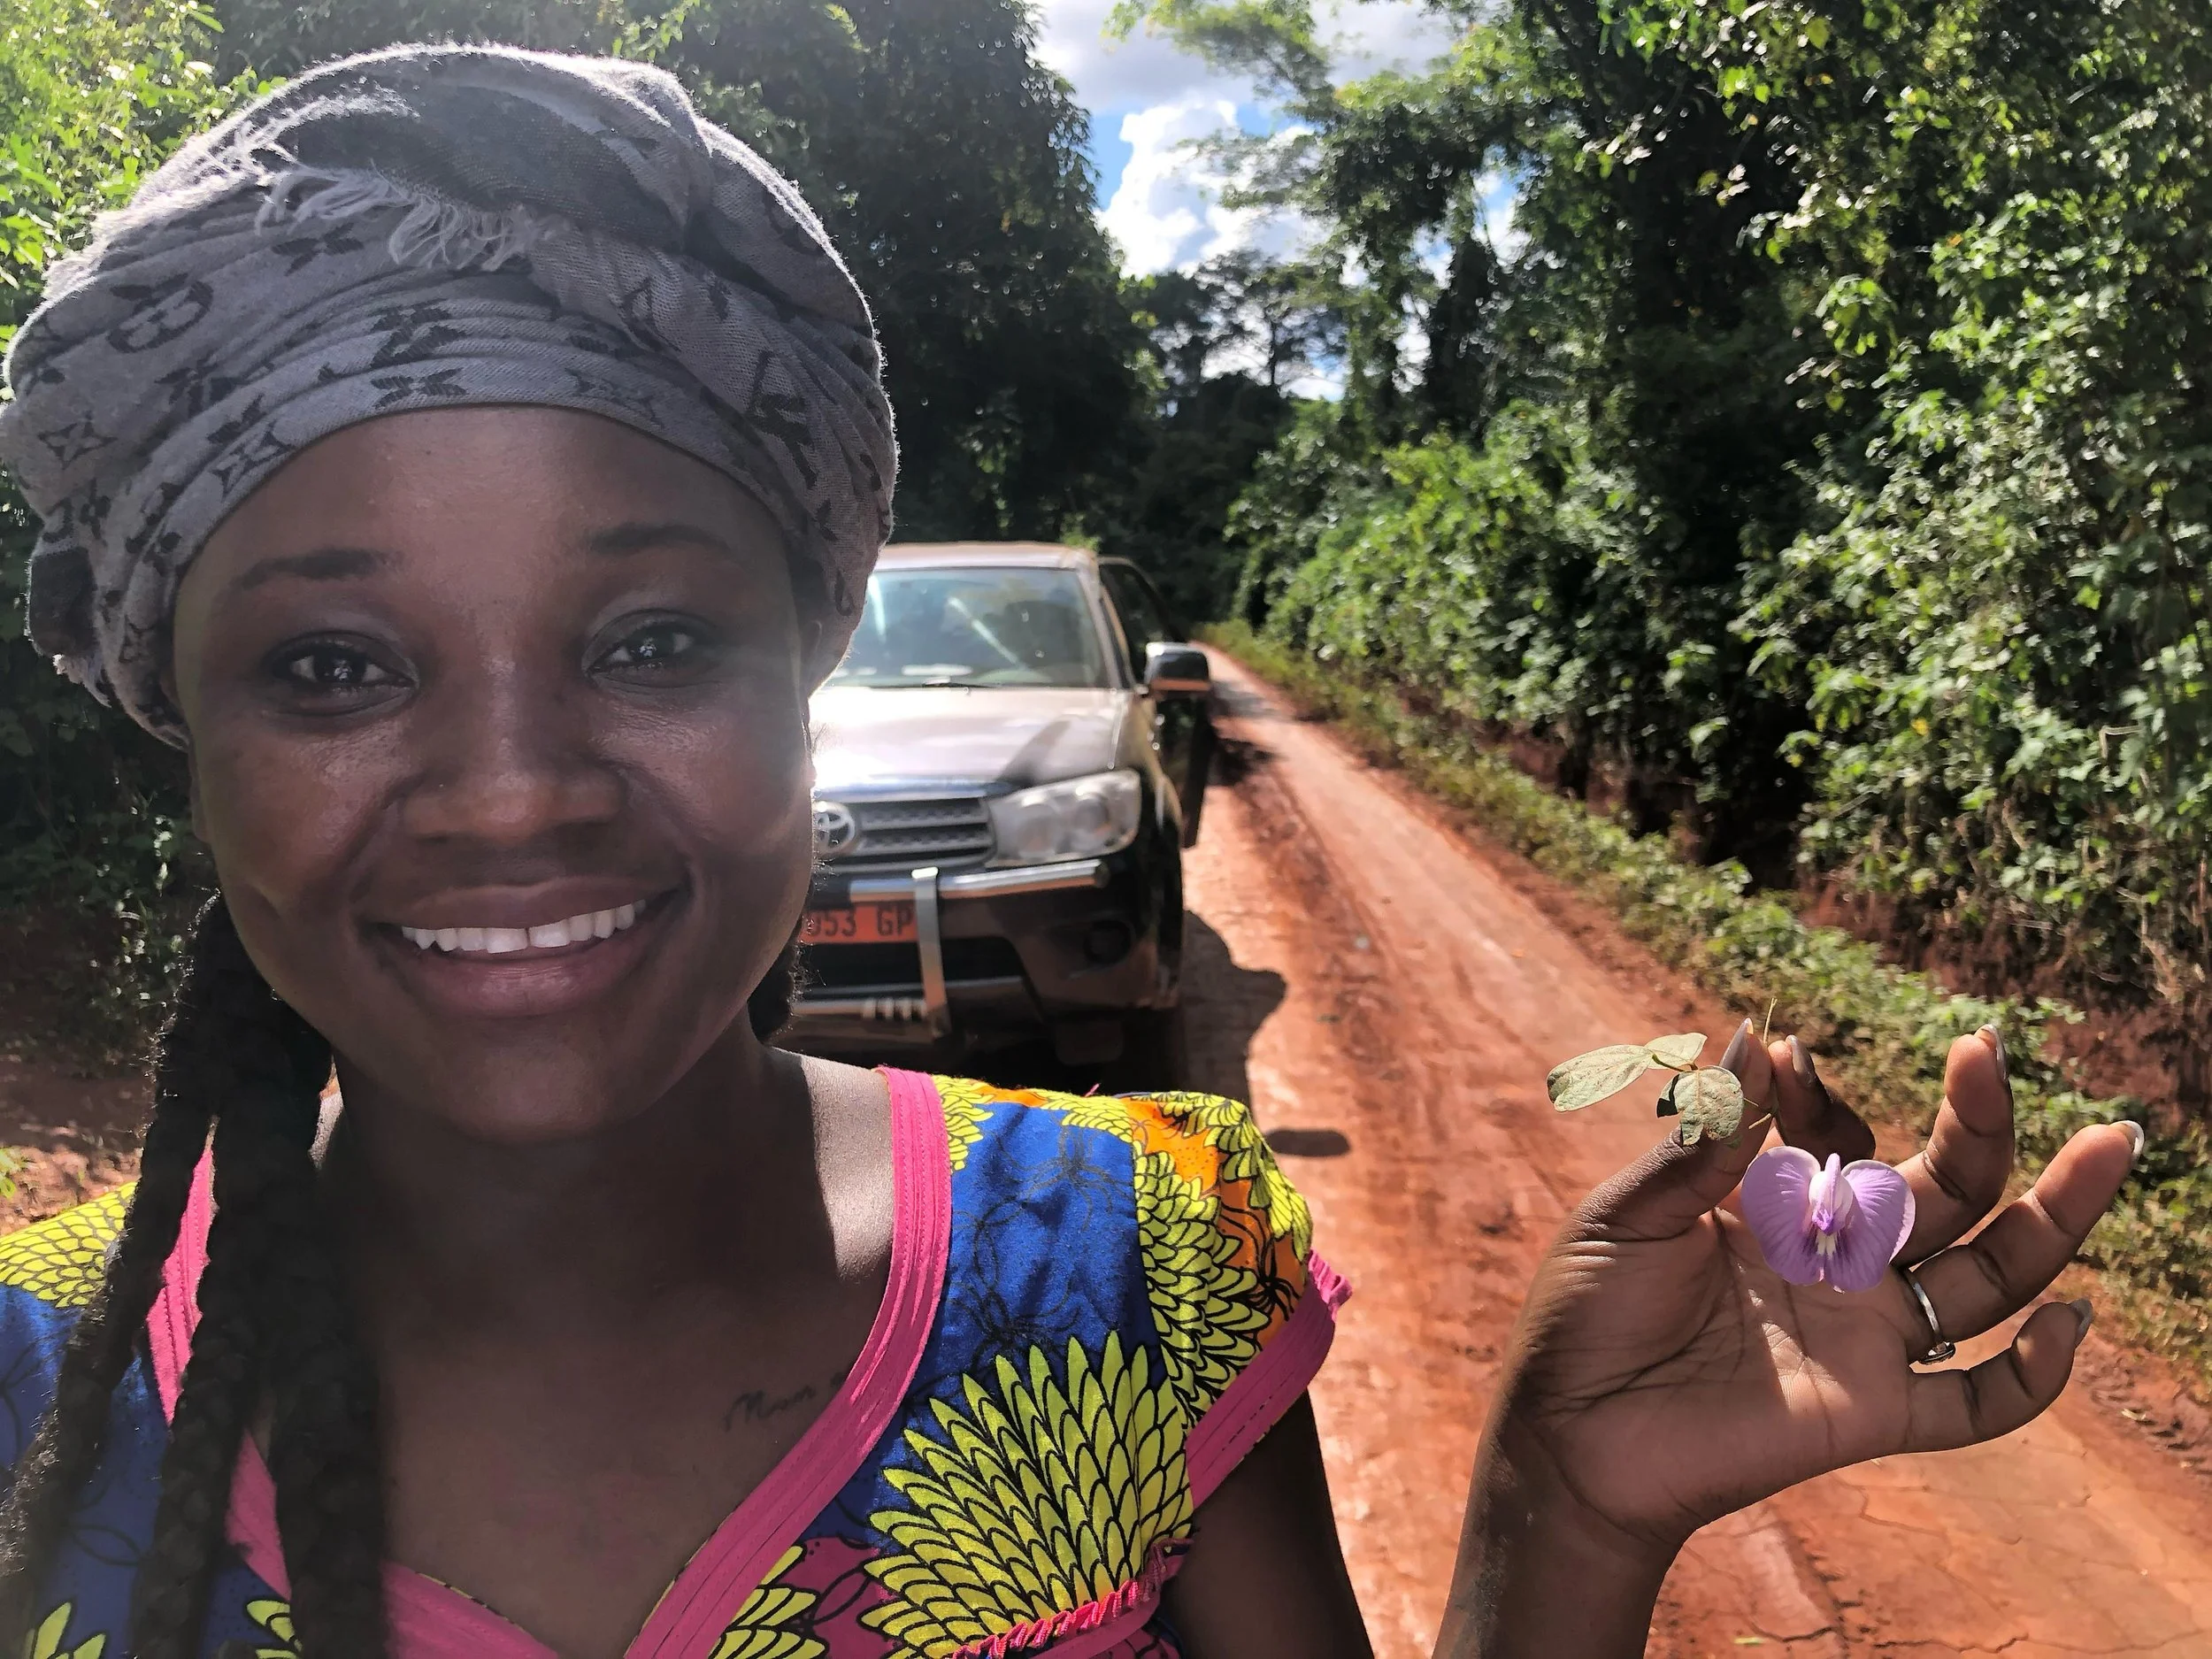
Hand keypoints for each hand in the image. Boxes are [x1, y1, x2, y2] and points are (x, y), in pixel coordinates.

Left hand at [1435, 1023, 2141, 1657]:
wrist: (1567, 1434)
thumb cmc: (1587, 1314)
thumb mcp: (1634, 1212)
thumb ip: (1707, 1139)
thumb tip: (1757, 1035)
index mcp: (1779, 1208)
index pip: (1842, 1135)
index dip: (1823, 1095)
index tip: (1788, 1058)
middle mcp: (1837, 1265)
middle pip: (1945, 1190)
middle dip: (1982, 1123)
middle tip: (1993, 1051)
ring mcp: (1863, 1336)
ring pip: (1987, 1278)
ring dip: (2053, 1219)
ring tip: (2108, 1146)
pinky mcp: (1870, 1412)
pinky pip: (1972, 1402)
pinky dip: (2030, 1377)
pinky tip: (2066, 1324)